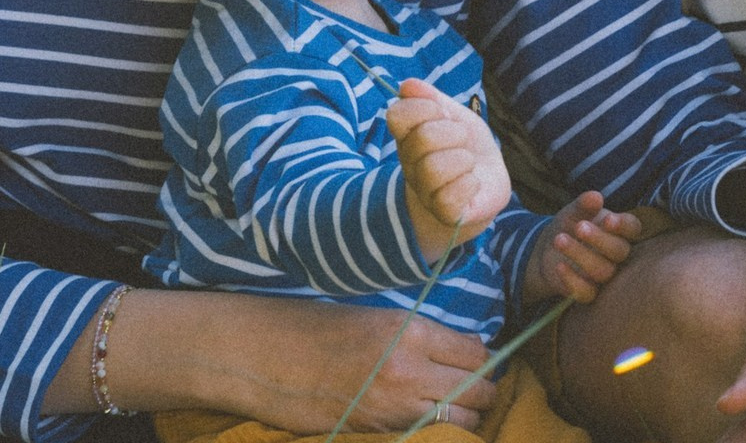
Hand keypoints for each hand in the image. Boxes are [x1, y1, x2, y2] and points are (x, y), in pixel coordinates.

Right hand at [77, 287, 499, 431]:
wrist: (264, 358)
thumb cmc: (314, 325)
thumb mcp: (372, 315)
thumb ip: (415, 333)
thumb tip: (455, 348)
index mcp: (409, 331)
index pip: (477, 352)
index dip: (481, 355)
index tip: (475, 356)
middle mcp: (409, 372)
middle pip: (479, 392)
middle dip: (482, 390)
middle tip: (472, 384)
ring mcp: (394, 409)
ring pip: (461, 421)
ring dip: (463, 414)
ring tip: (452, 404)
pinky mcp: (378, 434)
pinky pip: (426, 434)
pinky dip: (435, 429)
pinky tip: (424, 418)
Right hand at [387, 77, 510, 256]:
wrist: (486, 183)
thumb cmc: (466, 145)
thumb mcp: (455, 115)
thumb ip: (432, 99)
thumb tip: (407, 85)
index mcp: (408, 136)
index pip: (397, 115)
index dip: (424, 107)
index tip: (443, 112)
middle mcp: (410, 164)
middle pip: (423, 138)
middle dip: (454, 132)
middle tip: (462, 138)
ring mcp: (425, 190)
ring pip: (434, 168)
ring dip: (462, 159)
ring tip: (468, 162)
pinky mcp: (445, 212)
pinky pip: (450, 197)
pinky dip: (469, 183)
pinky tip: (472, 182)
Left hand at [523, 189, 641, 307]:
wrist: (548, 249)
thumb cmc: (570, 225)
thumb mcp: (574, 212)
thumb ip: (584, 205)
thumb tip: (596, 196)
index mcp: (619, 231)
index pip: (632, 228)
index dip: (623, 225)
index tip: (608, 220)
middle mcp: (616, 255)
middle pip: (619, 250)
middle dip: (599, 239)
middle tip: (579, 227)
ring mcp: (604, 275)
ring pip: (603, 271)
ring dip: (581, 255)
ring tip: (559, 239)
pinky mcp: (589, 292)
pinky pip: (587, 292)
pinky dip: (573, 280)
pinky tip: (559, 266)